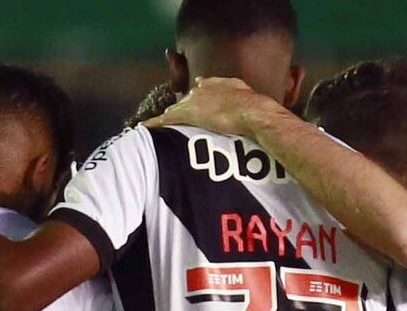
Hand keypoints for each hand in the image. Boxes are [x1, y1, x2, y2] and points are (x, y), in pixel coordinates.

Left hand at [145, 77, 281, 138]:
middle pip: (187, 98)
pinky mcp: (188, 113)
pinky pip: (167, 120)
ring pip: (175, 109)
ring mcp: (195, 100)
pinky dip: (156, 124)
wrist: (254, 114)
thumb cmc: (261, 113)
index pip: (204, 87)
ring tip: (154, 126)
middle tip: (171, 117)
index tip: (193, 99)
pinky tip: (145, 129)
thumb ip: (251, 106)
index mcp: (221, 84)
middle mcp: (205, 89)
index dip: (198, 95)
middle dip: (180, 108)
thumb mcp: (256, 105)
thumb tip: (258, 114)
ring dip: (166, 118)